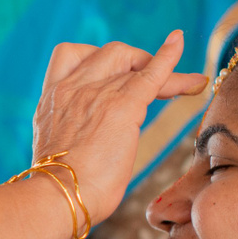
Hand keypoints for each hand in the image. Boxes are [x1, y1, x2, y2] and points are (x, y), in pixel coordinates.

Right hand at [32, 31, 205, 224]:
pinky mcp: (123, 105)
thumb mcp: (55, 153)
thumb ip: (71, 141)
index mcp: (51, 100)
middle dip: (134, 62)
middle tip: (157, 86)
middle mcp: (71, 88)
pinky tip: (178, 41)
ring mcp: (96, 93)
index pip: (70, 57)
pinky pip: (151, 72)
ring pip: (133, 63)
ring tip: (185, 83)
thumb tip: (88, 155)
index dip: (97, 60)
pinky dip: (168, 56)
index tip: (115, 75)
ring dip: (161, 68)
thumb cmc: (57, 191)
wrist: (57, 197)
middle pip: (107, 54)